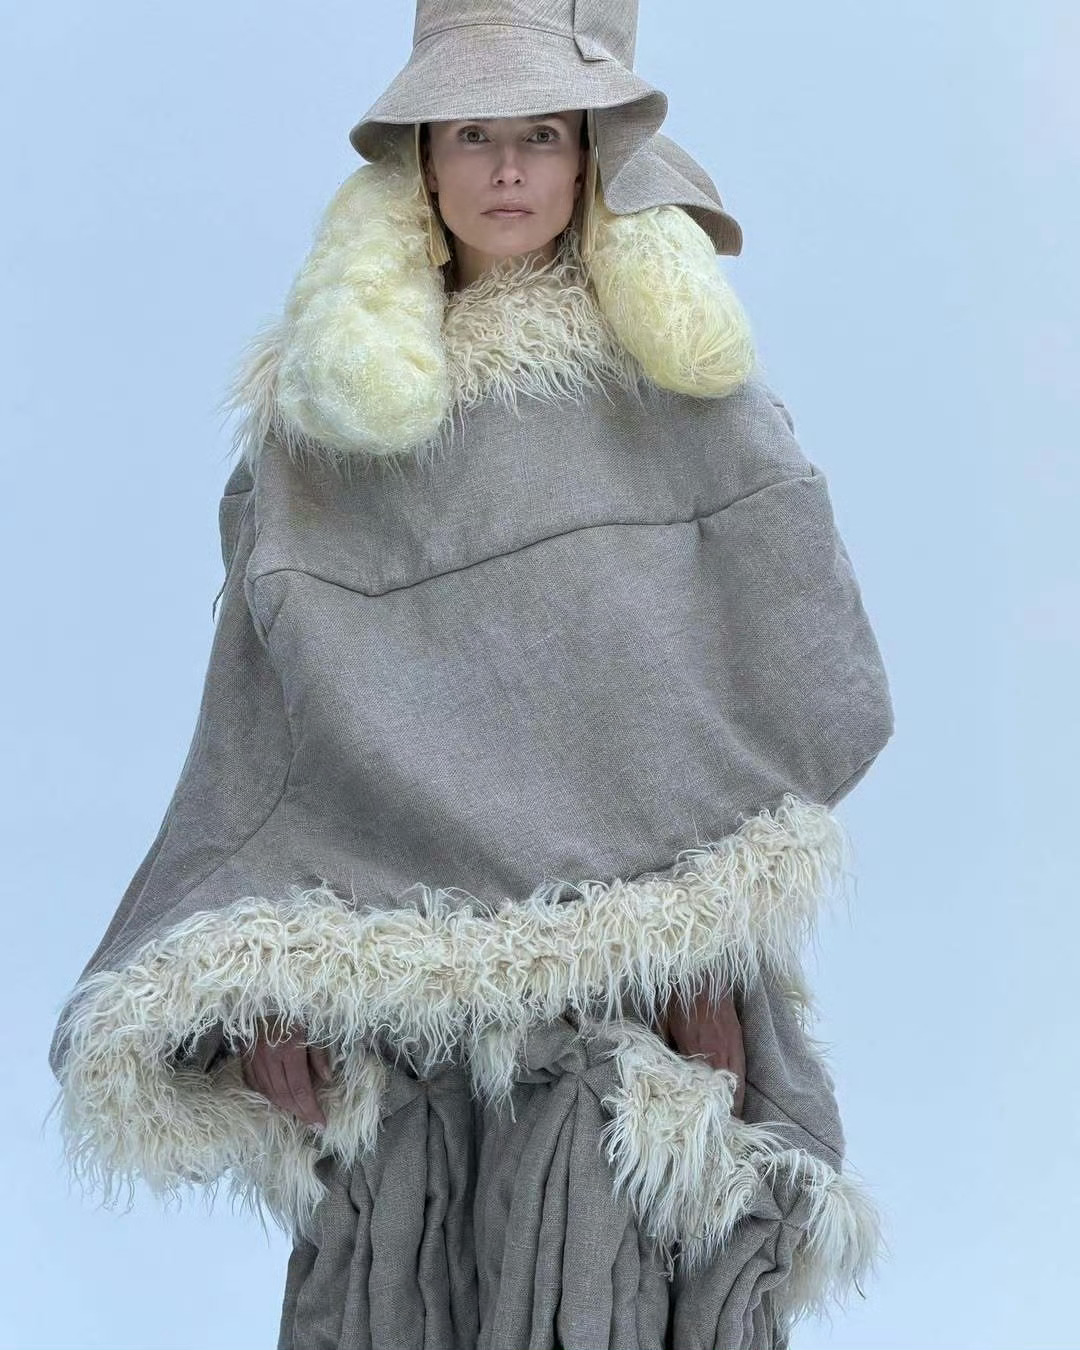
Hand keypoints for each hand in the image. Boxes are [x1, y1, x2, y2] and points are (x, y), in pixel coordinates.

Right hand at [239, 1016, 332, 1128]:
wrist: (264, 990)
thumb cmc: (295, 1005)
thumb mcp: (314, 1024)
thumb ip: (319, 1053)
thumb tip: (326, 1079)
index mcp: (289, 1048)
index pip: (300, 1089)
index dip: (310, 1110)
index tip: (321, 1125)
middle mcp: (268, 1057)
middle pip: (283, 1095)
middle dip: (299, 1112)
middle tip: (311, 1123)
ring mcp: (253, 1057)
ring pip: (267, 1092)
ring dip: (283, 1106)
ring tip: (297, 1113)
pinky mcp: (244, 1055)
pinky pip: (253, 1083)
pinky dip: (266, 1094)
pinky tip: (276, 1099)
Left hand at [656, 979, 745, 1117]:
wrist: (701, 971)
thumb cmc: (677, 996)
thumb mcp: (661, 1022)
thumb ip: (662, 1048)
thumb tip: (658, 1070)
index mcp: (699, 1048)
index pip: (706, 1088)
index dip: (707, 1109)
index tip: (705, 1128)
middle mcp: (720, 1050)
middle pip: (728, 1091)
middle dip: (725, 1112)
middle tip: (720, 1133)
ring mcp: (733, 1044)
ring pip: (739, 1081)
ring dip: (735, 1101)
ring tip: (730, 1122)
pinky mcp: (739, 1036)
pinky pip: (742, 1067)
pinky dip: (740, 1084)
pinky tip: (737, 1096)